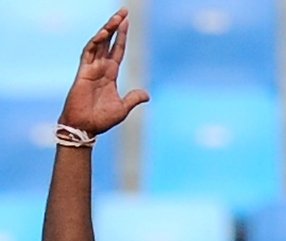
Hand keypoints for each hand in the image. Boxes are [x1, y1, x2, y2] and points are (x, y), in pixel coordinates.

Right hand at [58, 8, 148, 134]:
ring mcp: (91, 69)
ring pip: (99, 44)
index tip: (128, 23)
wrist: (86, 128)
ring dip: (107, 30)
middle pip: (109, 42)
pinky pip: (88, 53)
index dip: (122, 37)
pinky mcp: (82, 72)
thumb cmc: (101, 120)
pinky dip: (95, 42)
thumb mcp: (123, 108)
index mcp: (110, 74)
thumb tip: (147, 94)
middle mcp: (100, 68)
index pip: (118, 51)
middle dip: (116, 27)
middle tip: (123, 12)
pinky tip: (102, 33)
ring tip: (116, 18)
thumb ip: (133, 98)